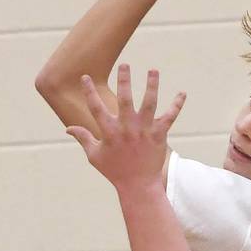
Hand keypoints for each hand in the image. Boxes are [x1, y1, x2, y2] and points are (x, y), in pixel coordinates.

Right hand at [66, 64, 184, 191]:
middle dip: (124, 80)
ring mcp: (144, 131)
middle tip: (124, 64)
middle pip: (125, 99)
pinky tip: (182, 93)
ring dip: (152, 86)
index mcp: (109, 132)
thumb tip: (67, 128)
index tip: (85, 76)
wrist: (138, 186)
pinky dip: (177, 105)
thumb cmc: (114, 171)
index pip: (95, 108)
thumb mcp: (94, 156)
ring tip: (153, 70)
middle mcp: (127, 128)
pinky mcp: (159, 135)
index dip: (88, 91)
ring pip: (149, 103)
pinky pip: (170, 117)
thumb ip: (83, 138)